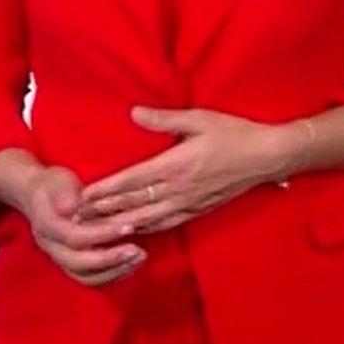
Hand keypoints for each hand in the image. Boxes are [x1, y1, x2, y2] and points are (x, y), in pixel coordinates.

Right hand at [16, 166, 145, 287]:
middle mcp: (51, 247)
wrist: (40, 196)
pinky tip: (132, 263)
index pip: (73, 237)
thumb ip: (63, 193)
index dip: (102, 235)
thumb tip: (70, 208)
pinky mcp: (71, 264)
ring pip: (84, 276)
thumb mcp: (58, 182)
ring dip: (114, 271)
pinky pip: (91, 278)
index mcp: (47, 227)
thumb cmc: (54, 186)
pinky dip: (112, 275)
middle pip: (77, 263)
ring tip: (139, 257)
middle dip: (110, 259)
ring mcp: (60, 258)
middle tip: (138, 251)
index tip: (129, 228)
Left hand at [75, 108, 296, 236]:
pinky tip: (132, 230)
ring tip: (95, 229)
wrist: (267, 156)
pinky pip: (166, 223)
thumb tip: (134, 113)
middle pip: (133, 204)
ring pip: (146, 219)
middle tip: (75, 218)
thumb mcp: (200, 118)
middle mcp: (179, 188)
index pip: (131, 181)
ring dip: (119, 224)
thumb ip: (165, 119)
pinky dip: (145, 229)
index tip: (81, 195)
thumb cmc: (236, 134)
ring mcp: (189, 202)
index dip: (104, 190)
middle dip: (102, 211)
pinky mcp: (199, 209)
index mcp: (176, 164)